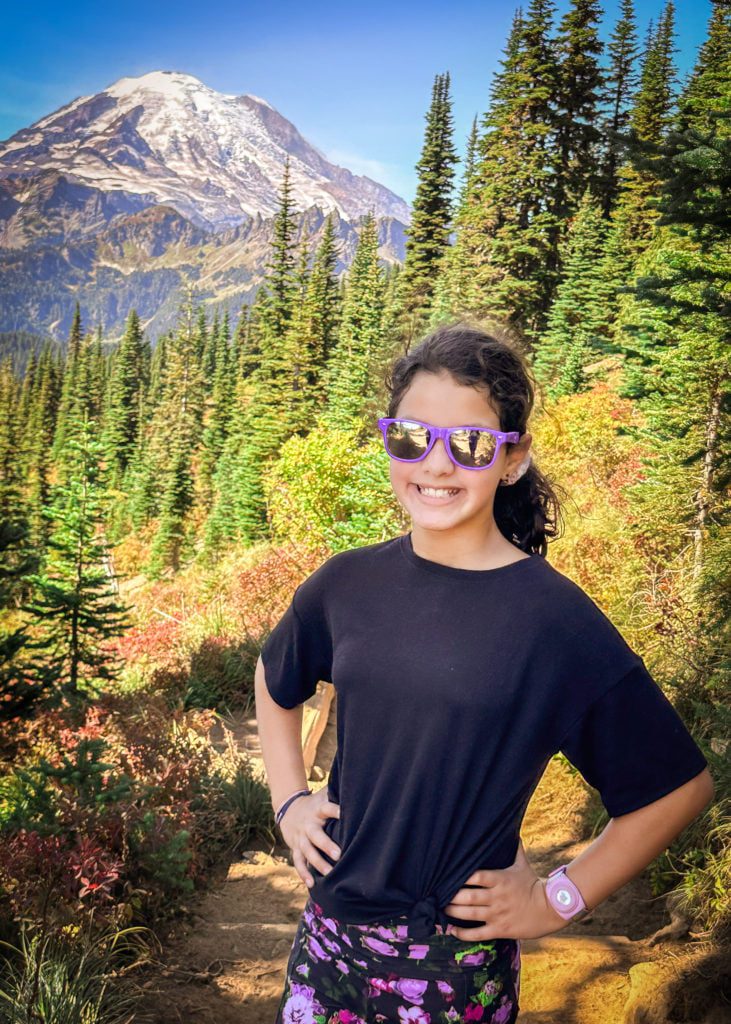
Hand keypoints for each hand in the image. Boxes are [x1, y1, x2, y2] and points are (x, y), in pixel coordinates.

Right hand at [279, 784, 341, 889]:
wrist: (289, 809)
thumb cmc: (315, 803)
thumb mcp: (324, 795)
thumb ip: (337, 791)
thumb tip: (359, 782)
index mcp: (318, 809)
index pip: (327, 808)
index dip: (336, 810)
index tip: (346, 814)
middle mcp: (308, 824)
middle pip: (315, 835)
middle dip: (326, 845)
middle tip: (338, 855)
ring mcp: (301, 837)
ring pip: (307, 851)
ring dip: (317, 862)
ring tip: (329, 873)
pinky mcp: (296, 847)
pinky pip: (298, 862)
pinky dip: (303, 873)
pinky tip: (311, 884)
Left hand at [442, 839, 570, 940]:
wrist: (551, 908)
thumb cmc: (533, 884)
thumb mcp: (522, 863)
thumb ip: (514, 848)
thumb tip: (513, 830)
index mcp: (499, 878)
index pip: (474, 876)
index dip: (458, 877)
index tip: (445, 876)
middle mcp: (496, 896)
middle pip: (467, 896)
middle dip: (450, 896)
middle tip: (436, 894)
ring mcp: (497, 914)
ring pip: (469, 914)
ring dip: (452, 912)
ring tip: (439, 909)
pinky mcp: (500, 929)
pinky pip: (478, 933)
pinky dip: (462, 933)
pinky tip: (451, 930)